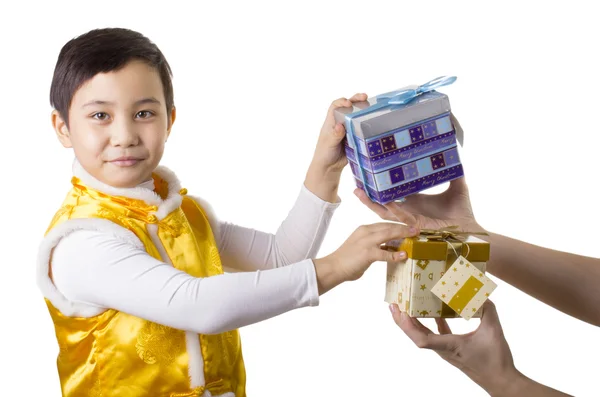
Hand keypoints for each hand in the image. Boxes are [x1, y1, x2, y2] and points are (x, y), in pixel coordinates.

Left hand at [311, 93, 367, 172]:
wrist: (330, 167)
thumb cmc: (325, 153)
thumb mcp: (328, 144)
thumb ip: (334, 135)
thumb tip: (340, 126)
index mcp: (331, 122)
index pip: (335, 106)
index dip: (341, 102)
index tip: (348, 103)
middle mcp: (341, 123)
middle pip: (348, 107)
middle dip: (356, 100)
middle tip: (365, 97)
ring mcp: (349, 129)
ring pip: (357, 116)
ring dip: (364, 110)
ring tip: (373, 106)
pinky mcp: (356, 137)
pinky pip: (363, 128)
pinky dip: (368, 124)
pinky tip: (375, 121)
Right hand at [313, 223, 418, 293]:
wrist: (333, 267)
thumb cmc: (346, 260)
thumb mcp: (361, 247)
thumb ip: (374, 246)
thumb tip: (387, 250)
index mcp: (364, 229)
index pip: (384, 224)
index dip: (397, 225)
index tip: (408, 227)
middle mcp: (366, 232)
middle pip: (388, 226)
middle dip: (403, 227)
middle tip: (416, 228)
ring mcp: (366, 242)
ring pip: (388, 234)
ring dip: (403, 234)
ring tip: (414, 235)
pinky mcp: (367, 253)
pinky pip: (385, 253)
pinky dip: (395, 255)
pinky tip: (404, 256)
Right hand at [354, 177, 484, 232]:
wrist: (470, 230)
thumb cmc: (463, 213)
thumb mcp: (458, 188)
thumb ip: (455, 174)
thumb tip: (455, 157)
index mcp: (414, 203)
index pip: (393, 195)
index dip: (381, 188)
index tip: (369, 177)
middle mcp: (409, 211)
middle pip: (382, 205)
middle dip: (368, 197)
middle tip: (356, 186)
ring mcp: (410, 219)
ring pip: (385, 212)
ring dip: (372, 203)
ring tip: (360, 193)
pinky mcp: (416, 225)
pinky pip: (401, 216)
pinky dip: (393, 208)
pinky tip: (385, 200)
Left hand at [390, 301, 519, 394]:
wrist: (501, 381)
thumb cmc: (496, 360)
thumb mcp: (493, 331)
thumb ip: (487, 310)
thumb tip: (480, 293)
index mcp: (449, 346)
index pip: (422, 340)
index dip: (408, 326)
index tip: (401, 311)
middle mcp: (443, 349)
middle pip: (415, 336)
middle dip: (402, 321)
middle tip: (393, 304)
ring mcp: (446, 350)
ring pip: (423, 335)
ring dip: (413, 322)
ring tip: (405, 306)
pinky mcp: (452, 349)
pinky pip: (437, 334)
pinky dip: (432, 323)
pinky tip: (434, 311)